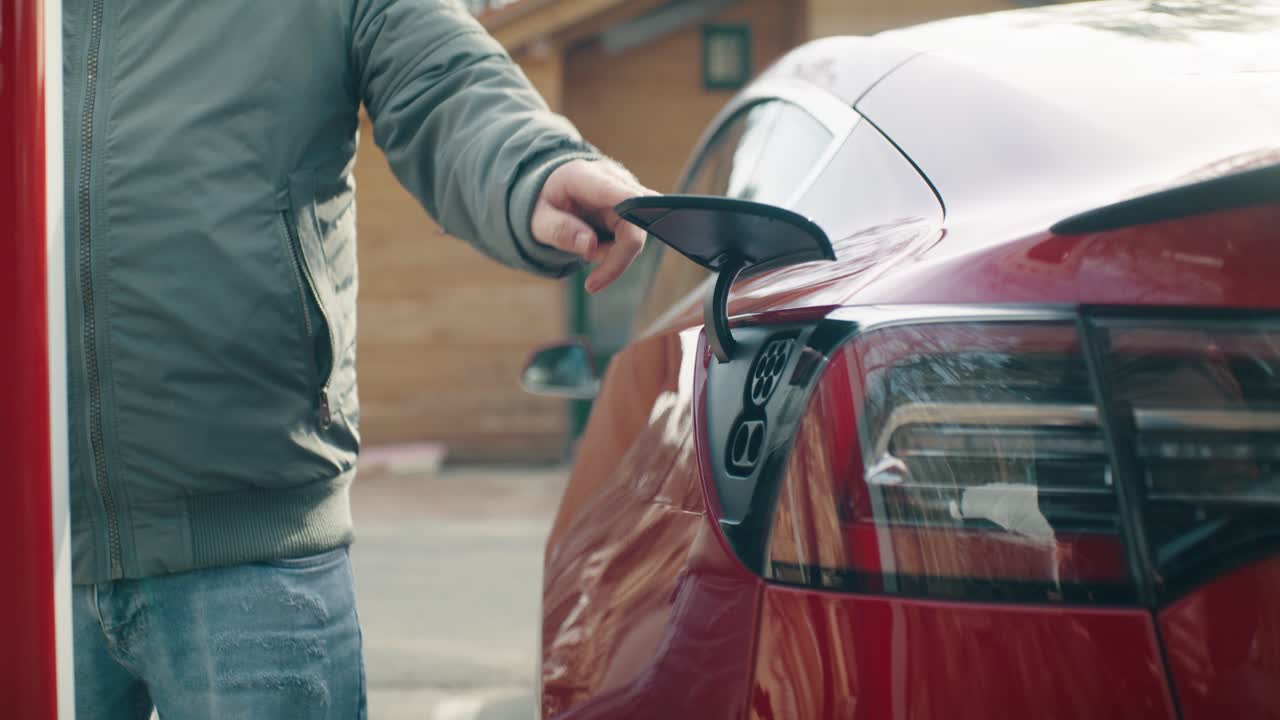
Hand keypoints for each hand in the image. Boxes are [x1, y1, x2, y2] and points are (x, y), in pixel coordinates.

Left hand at [532, 159, 655, 293]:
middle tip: (591, 283)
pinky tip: (595, 247)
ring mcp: (627, 194)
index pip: (624, 196)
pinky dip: (615, 253)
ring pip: (637, 236)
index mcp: (588, 177)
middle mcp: (615, 181)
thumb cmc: (543, 203)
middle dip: (616, 258)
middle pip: (636, 225)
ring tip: (585, 252)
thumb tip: (590, 246)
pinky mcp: (633, 210)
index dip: (636, 221)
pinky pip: (633, 239)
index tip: (627, 246)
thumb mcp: (538, 220)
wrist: (549, 194)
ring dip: (612, 256)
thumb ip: (559, 231)